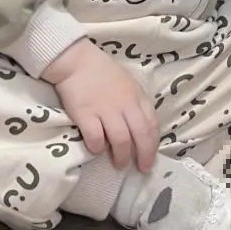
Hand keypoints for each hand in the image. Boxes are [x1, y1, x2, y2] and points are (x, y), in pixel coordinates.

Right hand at [43, 38, 158, 172]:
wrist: (76, 61)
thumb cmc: (102, 71)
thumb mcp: (127, 82)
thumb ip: (135, 102)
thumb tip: (141, 127)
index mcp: (136, 96)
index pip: (152, 124)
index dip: (153, 145)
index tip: (151, 158)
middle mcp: (125, 104)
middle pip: (140, 136)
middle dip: (143, 156)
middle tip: (141, 168)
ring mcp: (105, 110)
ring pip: (121, 141)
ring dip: (122, 157)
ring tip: (119, 164)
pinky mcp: (86, 115)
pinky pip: (96, 139)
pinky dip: (98, 148)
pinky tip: (96, 150)